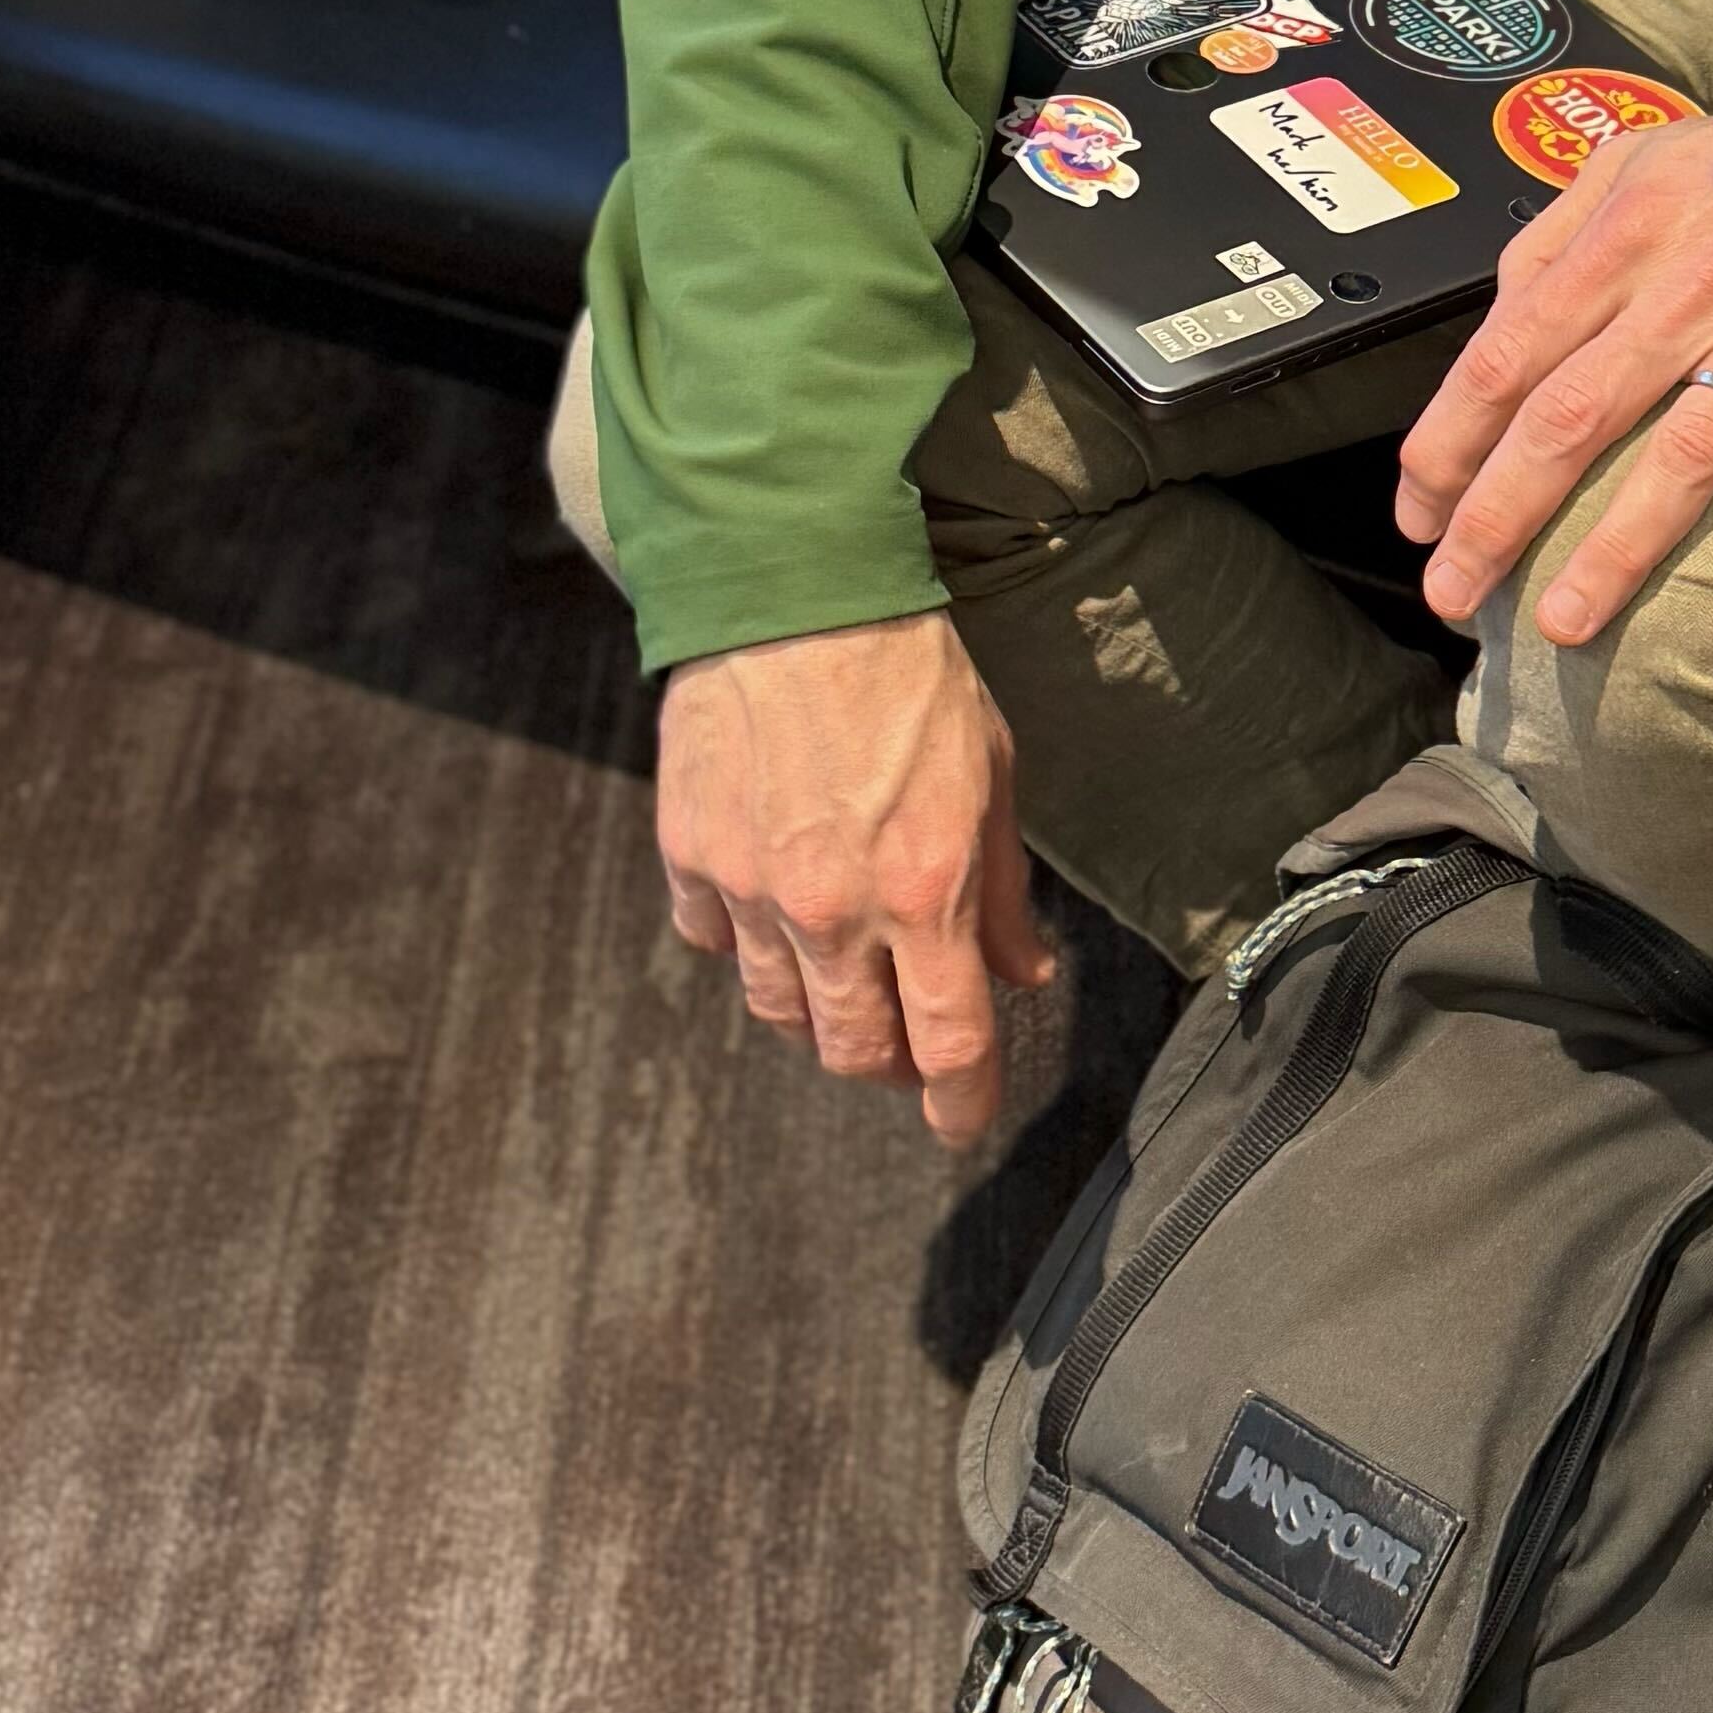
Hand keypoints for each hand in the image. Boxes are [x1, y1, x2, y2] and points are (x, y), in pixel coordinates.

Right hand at [657, 609, 1052, 1146]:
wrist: (793, 589)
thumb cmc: (908, 673)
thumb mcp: (990, 774)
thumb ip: (1002, 889)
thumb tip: (1024, 972)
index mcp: (923, 893)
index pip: (947, 1043)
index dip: (960, 1101)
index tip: (961, 1122)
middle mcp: (831, 910)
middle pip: (852, 1050)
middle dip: (888, 1066)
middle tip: (909, 1045)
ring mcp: (748, 890)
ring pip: (780, 1009)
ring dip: (821, 1012)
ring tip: (849, 979)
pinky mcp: (689, 856)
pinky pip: (713, 942)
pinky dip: (746, 944)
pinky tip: (775, 911)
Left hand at [1393, 109, 1712, 667]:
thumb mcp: (1642, 159)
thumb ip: (1560, 234)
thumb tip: (1497, 322)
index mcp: (1631, 233)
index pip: (1510, 352)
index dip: (1451, 441)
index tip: (1418, 511)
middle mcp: (1698, 288)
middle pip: (1573, 414)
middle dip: (1498, 514)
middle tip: (1454, 590)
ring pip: (1685, 459)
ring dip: (1617, 551)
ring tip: (1563, 623)